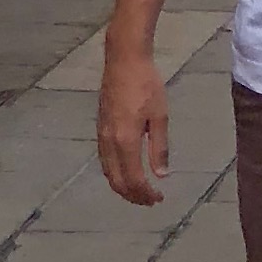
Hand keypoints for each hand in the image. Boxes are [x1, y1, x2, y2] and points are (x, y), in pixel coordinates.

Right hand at [97, 45, 170, 206]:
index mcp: (125, 140)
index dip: (145, 193)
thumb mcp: (160, 116)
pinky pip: (104, 161)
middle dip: (133, 196)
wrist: (123, 60)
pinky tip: (126, 172)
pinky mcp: (100, 128)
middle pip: (117, 181)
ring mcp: (101, 135)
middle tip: (150, 201)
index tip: (159, 198)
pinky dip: (115, 173)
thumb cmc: (147, 85)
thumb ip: (159, 147)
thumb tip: (161, 175)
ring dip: (123, 186)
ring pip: (108, 172)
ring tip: (139, 191)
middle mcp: (109, 142)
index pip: (133, 179)